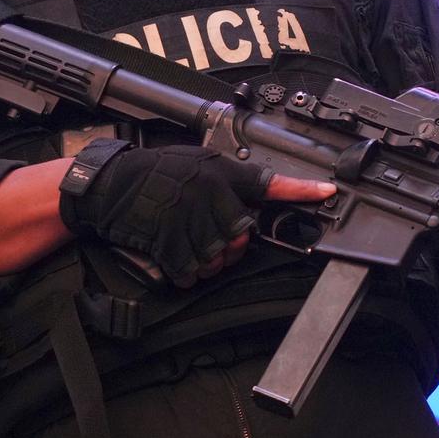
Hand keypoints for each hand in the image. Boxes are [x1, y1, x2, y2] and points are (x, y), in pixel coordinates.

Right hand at [61, 143, 334, 287]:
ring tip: (185, 244)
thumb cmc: (154, 174)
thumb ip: (228, 182)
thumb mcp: (197, 164)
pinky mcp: (170, 242)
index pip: (267, 183)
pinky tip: (173, 259)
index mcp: (219, 174)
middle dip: (228, 246)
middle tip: (205, 236)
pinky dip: (184, 274)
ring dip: (204, 262)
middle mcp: (209, 194)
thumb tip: (254, 201)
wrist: (111, 186)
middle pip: (241, 238)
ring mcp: (189, 220)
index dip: (300, 191)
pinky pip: (191, 272)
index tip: (327, 192)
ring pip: (217, 260)